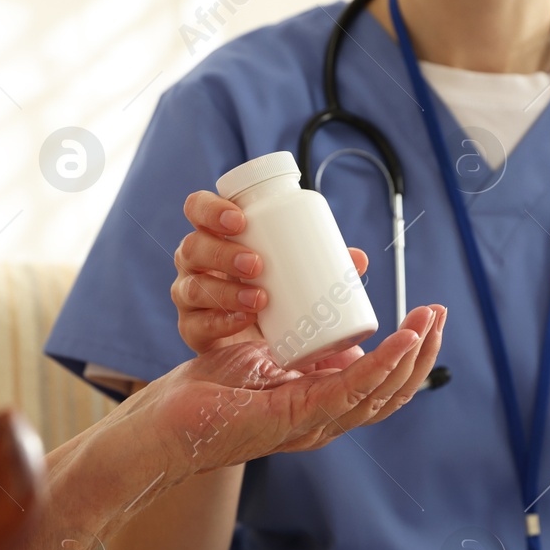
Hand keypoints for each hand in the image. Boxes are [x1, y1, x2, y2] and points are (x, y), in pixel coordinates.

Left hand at [137, 301, 446, 472]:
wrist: (168, 418)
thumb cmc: (213, 388)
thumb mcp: (272, 357)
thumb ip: (304, 346)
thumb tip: (336, 320)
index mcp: (325, 408)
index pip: (385, 388)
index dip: (413, 355)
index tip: (428, 316)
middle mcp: (326, 421)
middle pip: (395, 393)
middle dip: (425, 352)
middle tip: (439, 312)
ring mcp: (314, 424)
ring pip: (382, 394)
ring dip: (413, 355)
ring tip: (430, 319)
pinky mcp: (296, 417)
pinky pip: (351, 391)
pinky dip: (383, 366)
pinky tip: (403, 341)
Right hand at [173, 190, 370, 366]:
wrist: (262, 340)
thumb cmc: (276, 291)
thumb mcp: (298, 272)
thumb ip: (324, 265)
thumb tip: (358, 259)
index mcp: (216, 235)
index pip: (197, 210)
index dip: (211, 209)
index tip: (240, 219)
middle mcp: (196, 262)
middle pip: (192, 246)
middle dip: (221, 252)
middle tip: (257, 263)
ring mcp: (190, 296)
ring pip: (190, 286)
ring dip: (224, 290)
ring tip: (260, 298)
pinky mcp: (193, 329)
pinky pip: (195, 324)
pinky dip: (220, 322)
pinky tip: (243, 320)